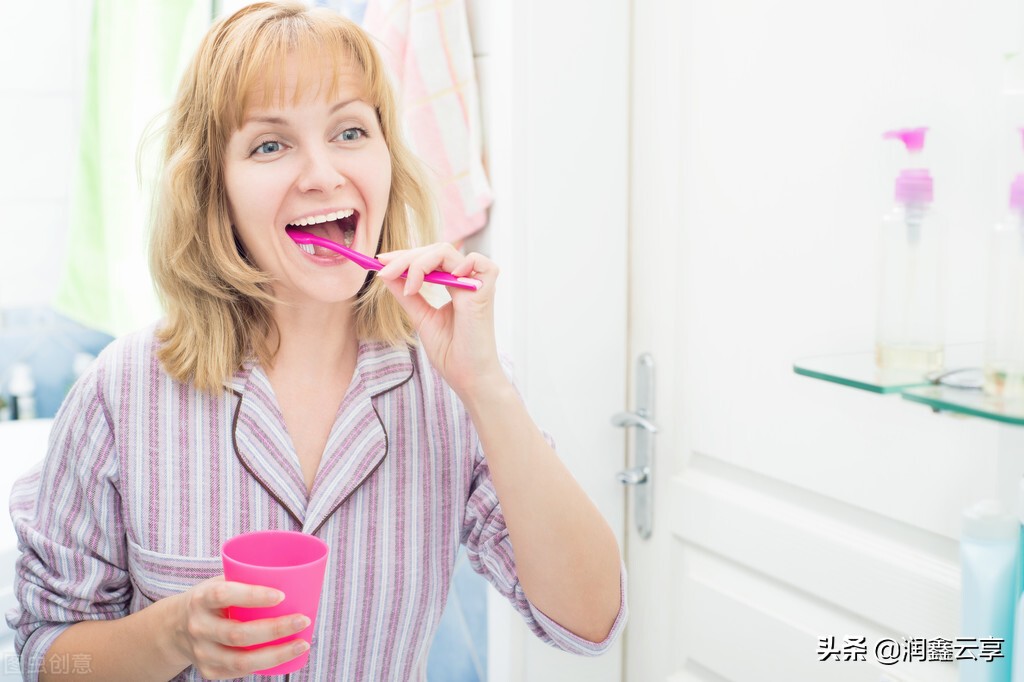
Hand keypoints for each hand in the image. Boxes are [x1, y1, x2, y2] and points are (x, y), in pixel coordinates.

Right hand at [171, 576, 310, 679]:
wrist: (175, 628)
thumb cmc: (211, 600)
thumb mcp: (219, 582)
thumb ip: (246, 579)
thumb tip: (294, 574)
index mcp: (201, 599)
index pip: (223, 596)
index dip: (252, 596)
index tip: (282, 595)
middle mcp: (198, 627)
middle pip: (238, 633)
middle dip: (276, 629)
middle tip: (303, 620)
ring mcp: (202, 653)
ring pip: (242, 660)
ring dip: (277, 654)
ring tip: (302, 643)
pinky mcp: (209, 671)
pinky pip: (241, 671)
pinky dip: (267, 665)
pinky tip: (286, 656)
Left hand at [377, 244, 506, 397]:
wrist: (467, 376)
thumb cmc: (450, 353)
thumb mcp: (421, 318)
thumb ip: (406, 295)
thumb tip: (386, 274)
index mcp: (454, 286)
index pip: (429, 259)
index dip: (405, 256)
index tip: (381, 262)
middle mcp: (465, 281)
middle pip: (434, 251)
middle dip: (405, 258)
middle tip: (384, 272)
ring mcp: (476, 285)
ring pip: (446, 252)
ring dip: (420, 263)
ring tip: (410, 288)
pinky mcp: (486, 292)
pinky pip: (480, 261)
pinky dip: (462, 262)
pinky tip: (447, 277)